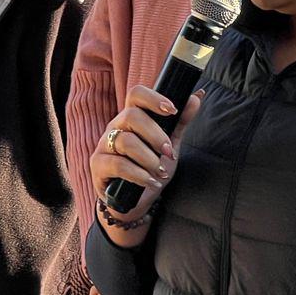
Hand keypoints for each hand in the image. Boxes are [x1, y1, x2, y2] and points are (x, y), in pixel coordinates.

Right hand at [88, 86, 202, 239]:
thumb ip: (180, 122)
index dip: (153, 99)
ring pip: (126, 141)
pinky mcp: (98, 166)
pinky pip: (119, 165)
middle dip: (156, 135)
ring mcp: (104, 145)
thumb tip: (197, 96)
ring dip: (149, 158)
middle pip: (131, 115)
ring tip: (160, 171)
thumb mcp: (168, 144)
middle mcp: (115, 127)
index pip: (136, 94)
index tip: (173, 110)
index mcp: (131, 117)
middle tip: (168, 152)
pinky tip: (151, 182)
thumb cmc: (149, 167)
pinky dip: (140, 175)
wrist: (133, 200)